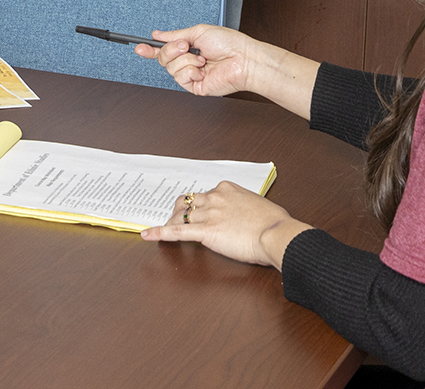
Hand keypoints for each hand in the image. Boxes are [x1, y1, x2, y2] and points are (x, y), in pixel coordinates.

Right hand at [133, 24, 254, 96]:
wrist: (243, 59)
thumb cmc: (228, 43)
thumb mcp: (197, 32)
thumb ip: (174, 35)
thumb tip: (157, 34)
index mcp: (188, 47)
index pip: (163, 49)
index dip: (149, 49)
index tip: (139, 47)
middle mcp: (188, 61)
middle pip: (163, 58)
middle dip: (172, 50)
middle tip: (186, 46)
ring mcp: (191, 74)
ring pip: (170, 68)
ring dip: (186, 60)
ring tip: (202, 58)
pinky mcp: (195, 86)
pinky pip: (181, 77)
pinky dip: (190, 71)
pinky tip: (202, 69)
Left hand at [140, 181, 309, 268]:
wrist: (276, 234)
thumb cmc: (275, 223)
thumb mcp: (260, 207)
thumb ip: (248, 207)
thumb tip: (249, 215)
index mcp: (228, 189)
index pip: (205, 194)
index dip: (198, 205)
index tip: (198, 210)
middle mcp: (215, 197)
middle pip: (188, 202)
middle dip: (180, 211)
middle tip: (176, 219)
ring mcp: (208, 214)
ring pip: (180, 216)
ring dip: (171, 222)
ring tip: (165, 229)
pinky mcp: (204, 231)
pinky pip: (176, 231)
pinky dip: (159, 232)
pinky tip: (147, 235)